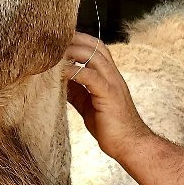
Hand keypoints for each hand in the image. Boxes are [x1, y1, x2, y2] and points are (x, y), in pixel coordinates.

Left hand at [63, 32, 153, 160]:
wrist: (130, 145)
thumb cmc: (110, 127)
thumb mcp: (88, 104)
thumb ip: (76, 90)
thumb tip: (59, 80)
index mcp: (109, 76)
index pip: (96, 48)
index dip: (78, 41)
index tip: (58, 39)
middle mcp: (112, 75)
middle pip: (96, 46)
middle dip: (75, 39)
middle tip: (53, 39)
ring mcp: (112, 84)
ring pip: (94, 56)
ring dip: (73, 51)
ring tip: (55, 52)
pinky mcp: (109, 95)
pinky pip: (90, 77)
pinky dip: (75, 72)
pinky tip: (61, 72)